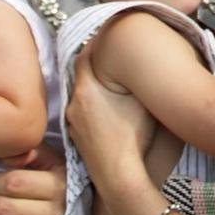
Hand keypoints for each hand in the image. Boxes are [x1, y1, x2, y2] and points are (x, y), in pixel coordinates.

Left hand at [64, 52, 157, 208]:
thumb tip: (136, 62)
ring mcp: (73, 124)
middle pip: (82, 77)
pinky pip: (83, 116)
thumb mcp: (141, 100)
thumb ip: (135, 78)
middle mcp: (74, 104)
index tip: (105, 39)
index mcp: (87, 89)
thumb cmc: (132, 136)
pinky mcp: (78, 140)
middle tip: (112, 63)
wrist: (119, 175)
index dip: (94, 45)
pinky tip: (108, 116)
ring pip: (82, 98)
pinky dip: (92, 110)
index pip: (84, 56)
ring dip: (94, 92)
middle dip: (95, 70)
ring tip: (112, 91)